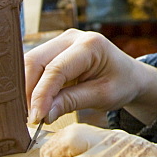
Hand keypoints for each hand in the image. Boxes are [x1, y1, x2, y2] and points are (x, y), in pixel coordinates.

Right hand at [24, 29, 156, 125]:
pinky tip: (33, 104)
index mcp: (90, 44)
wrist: (130, 75)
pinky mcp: (54, 50)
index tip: (35, 118)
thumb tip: (42, 115)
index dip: (41, 94)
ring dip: (27, 89)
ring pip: (31, 63)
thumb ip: (72, 102)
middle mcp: (72, 37)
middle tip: (29, 119)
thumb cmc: (121, 84)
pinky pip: (35, 67)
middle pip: (35, 61)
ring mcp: (61, 41)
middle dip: (28, 91)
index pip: (56, 69)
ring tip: (30, 114)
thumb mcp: (103, 96)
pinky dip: (32, 86)